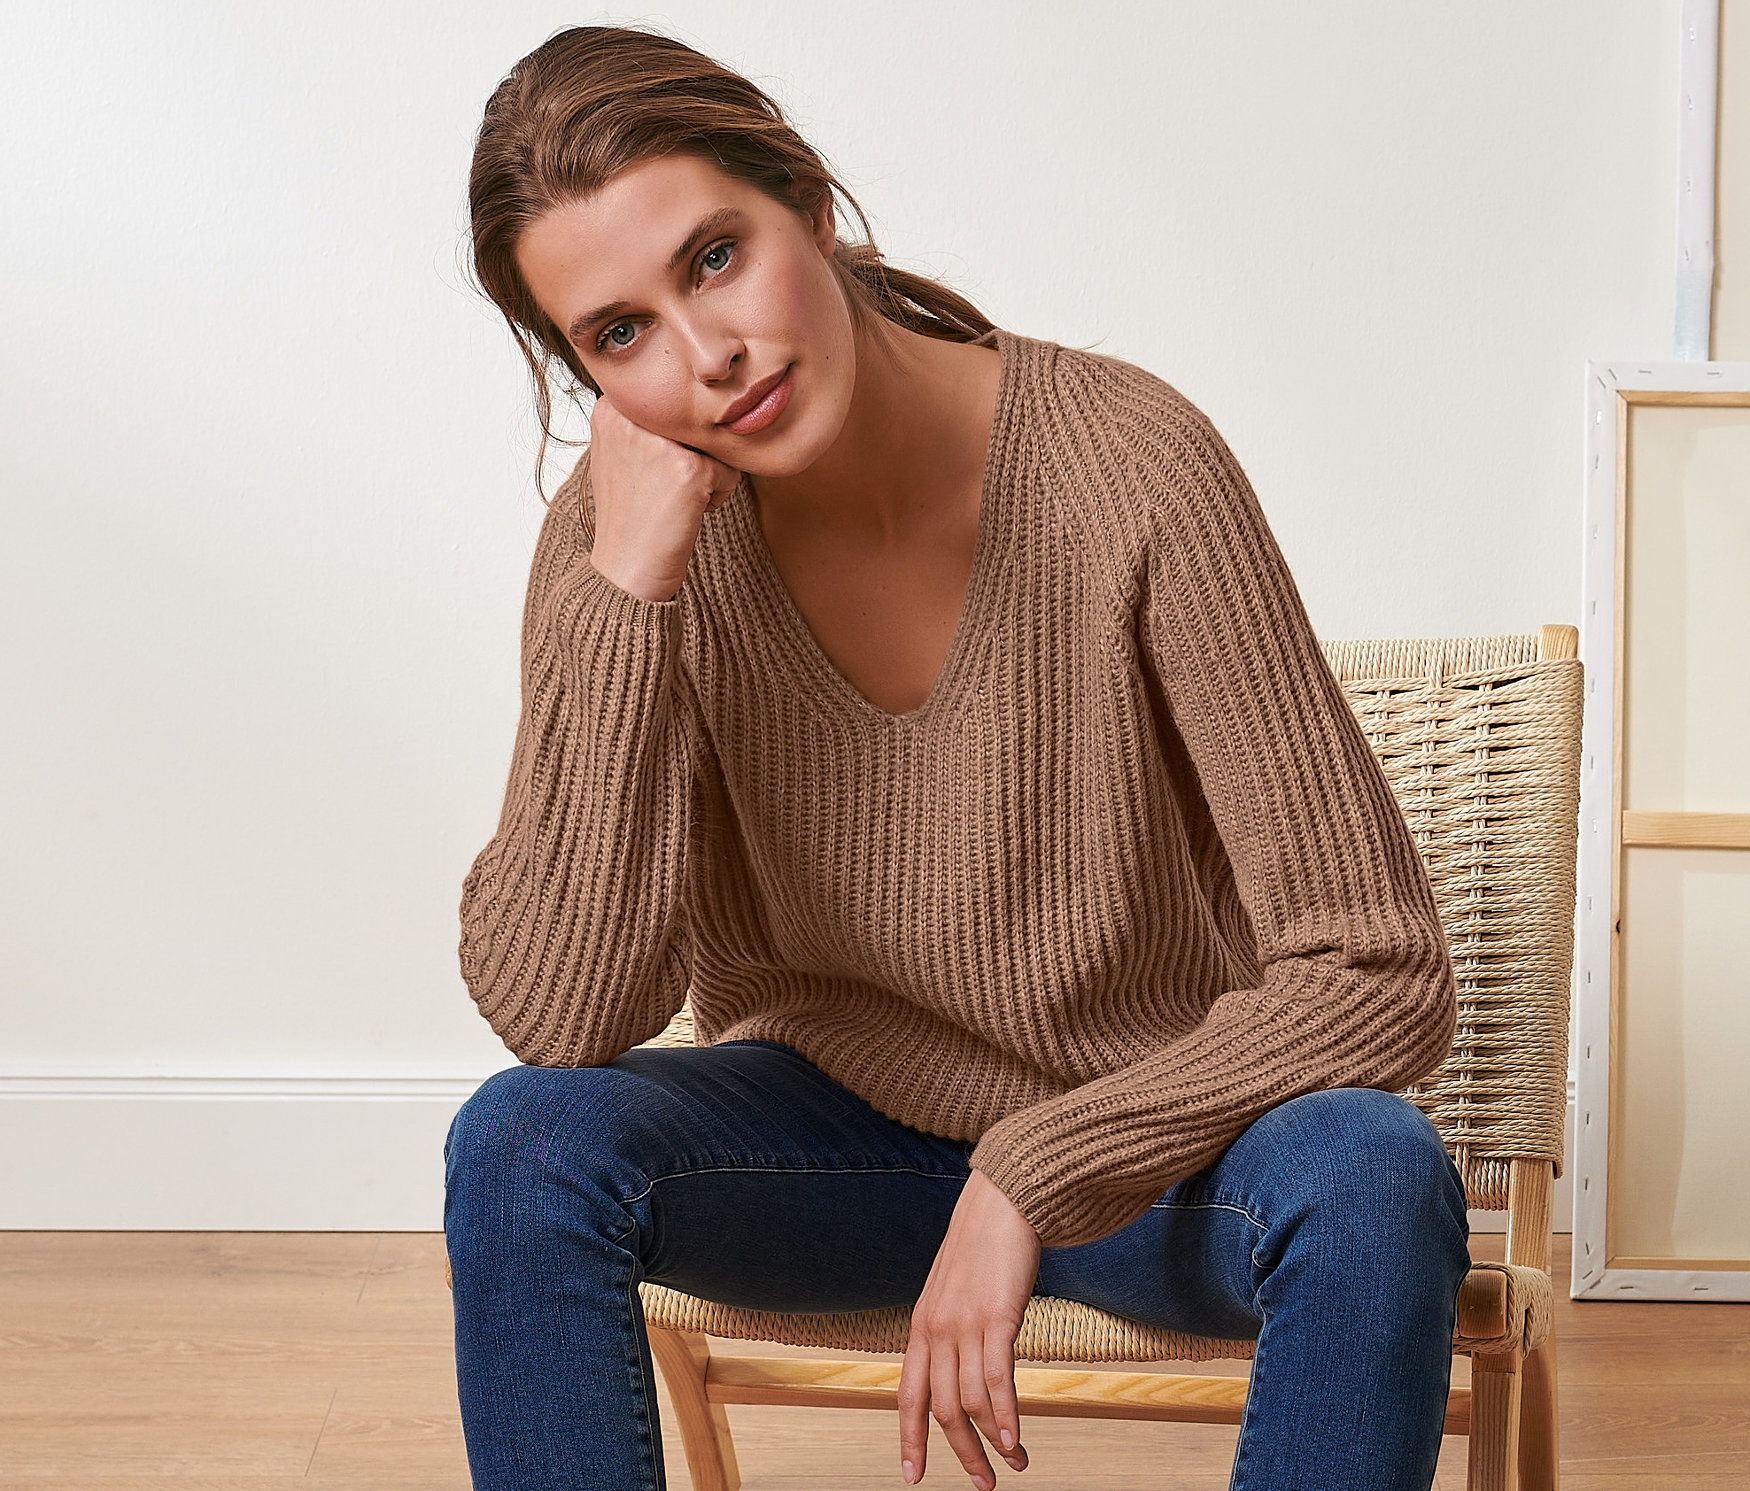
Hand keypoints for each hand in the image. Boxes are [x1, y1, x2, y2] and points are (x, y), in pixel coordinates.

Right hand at [584, 393, 741, 602]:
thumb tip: (695, 391)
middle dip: (690, 455)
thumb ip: (644, 420)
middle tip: (661, 490)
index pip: (672, 406)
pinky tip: (686, 513)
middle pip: (694, 422)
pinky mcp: (690, 468)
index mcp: (611, 405)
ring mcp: (661, 441)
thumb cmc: (631, 514)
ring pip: (714, 444)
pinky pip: (730, 472)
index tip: (649, 472)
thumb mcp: (620, 452)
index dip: (670, 441)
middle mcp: (632, 416)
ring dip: (706, 474)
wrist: (626, 568)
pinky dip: (718, 496)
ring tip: (673, 499)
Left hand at [898, 1168, 1039, 1488]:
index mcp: (921, 1327)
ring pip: (970, 1404)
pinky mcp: (996, 1317)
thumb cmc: (983, 1247)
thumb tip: (962, 1368)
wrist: (1001, 1203)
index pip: (908, 1395)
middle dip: (961, 1454)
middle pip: (941, 1411)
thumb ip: (951, 1330)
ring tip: (1015, 1463)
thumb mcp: (953, 1293)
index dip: (909, 1438)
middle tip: (983, 1484)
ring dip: (993, 1445)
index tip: (911, 1475)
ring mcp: (964, 1325)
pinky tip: (1015, 1440)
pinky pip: (997, 1381)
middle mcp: (936, 1331)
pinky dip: (1006, 1418)